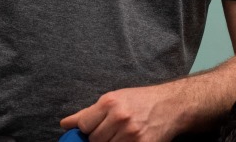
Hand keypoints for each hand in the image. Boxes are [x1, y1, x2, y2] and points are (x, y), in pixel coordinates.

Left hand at [61, 85, 183, 141]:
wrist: (170, 105)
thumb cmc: (140, 101)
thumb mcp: (114, 99)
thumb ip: (88, 113)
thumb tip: (65, 124)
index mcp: (110, 102)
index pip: (84, 125)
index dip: (87, 130)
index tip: (93, 129)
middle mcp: (120, 117)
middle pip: (95, 140)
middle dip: (100, 138)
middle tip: (111, 132)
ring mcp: (131, 134)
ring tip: (121, 136)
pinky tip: (128, 140)